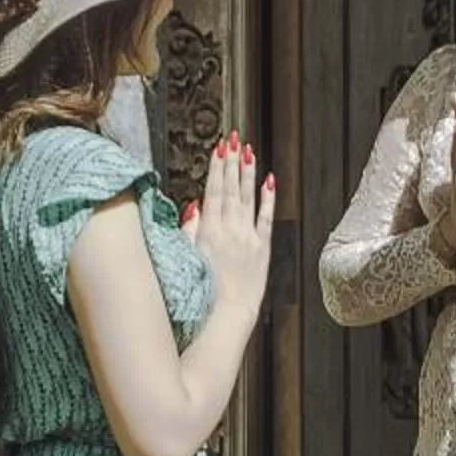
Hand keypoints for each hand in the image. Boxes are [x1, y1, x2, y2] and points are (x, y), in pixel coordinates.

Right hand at [191, 131, 276, 315]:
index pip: (214, 191)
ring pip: (248, 198)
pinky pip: (267, 218)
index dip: (217, 167)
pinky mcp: (262, 250)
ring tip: (248, 150)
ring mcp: (248, 238)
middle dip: (232, 162)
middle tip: (233, 138)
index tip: (219, 147)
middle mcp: (230, 230)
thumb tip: (193, 204)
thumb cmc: (200, 293)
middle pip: (231, 189)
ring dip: (247, 173)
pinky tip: (270, 180)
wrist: (226, 316)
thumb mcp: (185, 259)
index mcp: (208, 232)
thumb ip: (189, 230)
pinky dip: (268, 198)